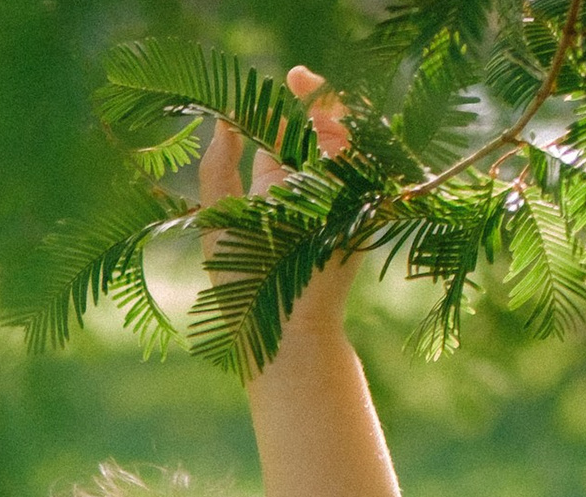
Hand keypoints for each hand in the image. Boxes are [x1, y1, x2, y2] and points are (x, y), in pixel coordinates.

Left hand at [198, 65, 358, 343]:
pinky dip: (353, 142)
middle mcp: (307, 192)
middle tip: (298, 80)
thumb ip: (218, 170)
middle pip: (317, 132)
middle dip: (312, 103)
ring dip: (331, 116)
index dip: (281, 111)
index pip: (284, 138)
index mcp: (274, 192)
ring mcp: (336, 199)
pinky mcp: (361, 211)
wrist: (279, 327)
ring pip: (344, 141)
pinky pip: (366, 163)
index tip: (279, 89)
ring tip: (312, 100)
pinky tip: (330, 130)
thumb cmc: (242, 285)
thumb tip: (224, 121)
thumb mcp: (218, 220)